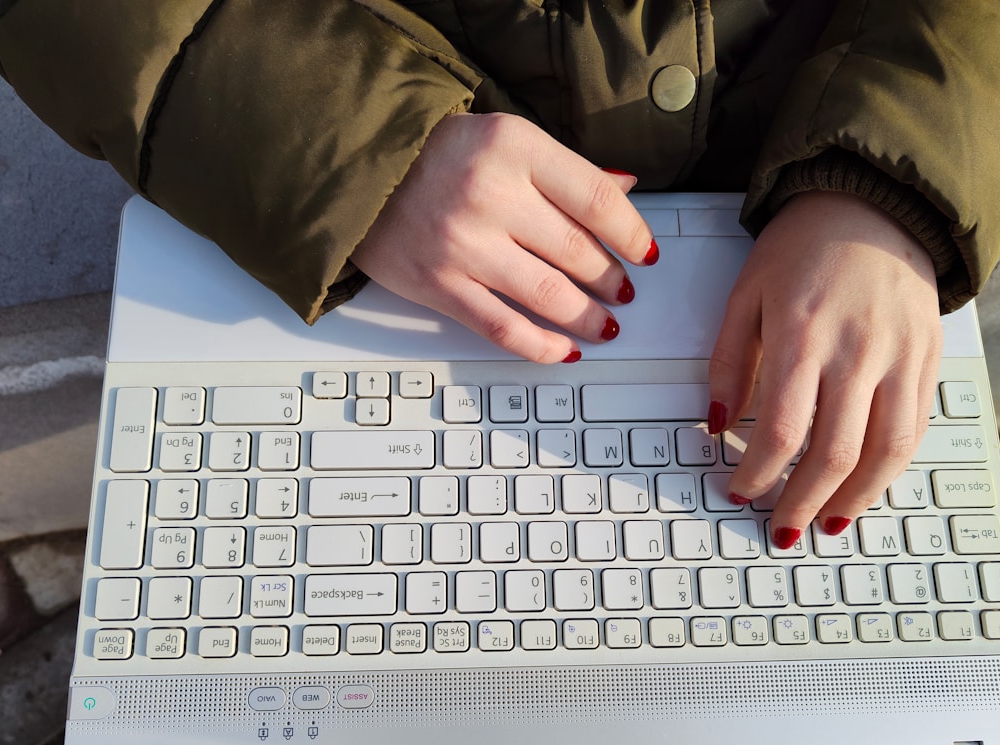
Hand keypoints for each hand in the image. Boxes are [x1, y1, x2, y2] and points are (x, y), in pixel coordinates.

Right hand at [351, 112, 655, 362]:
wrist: (356, 172)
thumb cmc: (434, 156)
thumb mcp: (504, 139)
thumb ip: (563, 169)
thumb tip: (624, 193)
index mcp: (514, 148)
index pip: (594, 198)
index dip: (630, 232)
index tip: (644, 253)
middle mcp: (489, 195)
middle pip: (576, 251)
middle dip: (610, 279)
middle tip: (623, 291)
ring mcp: (462, 245)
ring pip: (548, 295)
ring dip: (587, 318)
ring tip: (604, 326)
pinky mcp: (438, 285)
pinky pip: (502, 327)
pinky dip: (541, 345)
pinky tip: (563, 350)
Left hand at [708, 190, 941, 546]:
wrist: (875, 202)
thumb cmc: (804, 246)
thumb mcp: (747, 294)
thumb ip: (727, 362)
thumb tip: (715, 423)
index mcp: (801, 335)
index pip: (778, 431)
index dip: (756, 474)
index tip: (740, 490)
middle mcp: (856, 351)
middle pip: (832, 454)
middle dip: (801, 502)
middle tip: (781, 527)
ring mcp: (900, 357)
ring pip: (883, 453)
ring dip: (853, 501)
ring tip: (826, 523)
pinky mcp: (928, 360)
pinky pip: (914, 430)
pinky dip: (890, 469)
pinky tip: (865, 487)